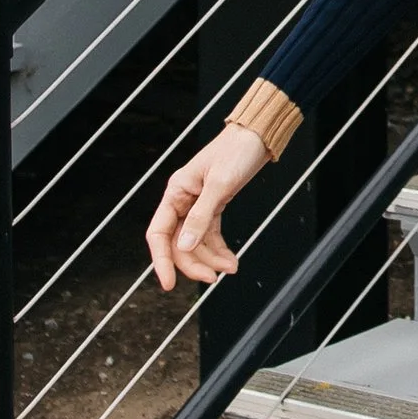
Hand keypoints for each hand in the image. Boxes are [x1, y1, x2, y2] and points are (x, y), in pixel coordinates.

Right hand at [147, 121, 271, 291]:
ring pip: (196, 242)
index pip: (159, 233)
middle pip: (179, 242)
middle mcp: (183, 199)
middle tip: (212, 278)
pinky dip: (220, 250)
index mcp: (176, 191)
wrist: (259, 135)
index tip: (169, 283)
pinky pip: (211, 235)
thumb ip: (201, 215)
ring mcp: (198, 204)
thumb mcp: (220, 183)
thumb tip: (185, 244)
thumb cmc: (237, 150)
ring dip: (211, 259)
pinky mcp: (215, 206)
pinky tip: (231, 259)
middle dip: (194, 263)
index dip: (161, 260)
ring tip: (230, 268)